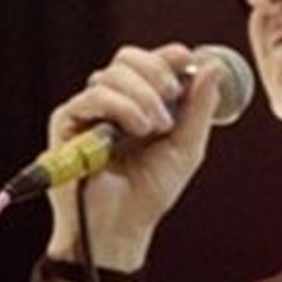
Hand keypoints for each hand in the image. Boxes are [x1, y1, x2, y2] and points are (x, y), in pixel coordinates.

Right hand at [44, 43, 220, 270]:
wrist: (122, 227)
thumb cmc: (150, 191)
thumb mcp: (187, 147)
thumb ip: (199, 107)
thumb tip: (214, 66)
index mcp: (139, 103)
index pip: (148, 62)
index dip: (167, 55)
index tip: (186, 58)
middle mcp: (112, 102)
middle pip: (127, 59)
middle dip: (156, 71)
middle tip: (172, 96)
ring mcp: (88, 111)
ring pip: (111, 74)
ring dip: (142, 96)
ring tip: (156, 128)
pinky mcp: (67, 123)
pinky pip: (92, 97)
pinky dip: (121, 106)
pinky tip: (137, 129)